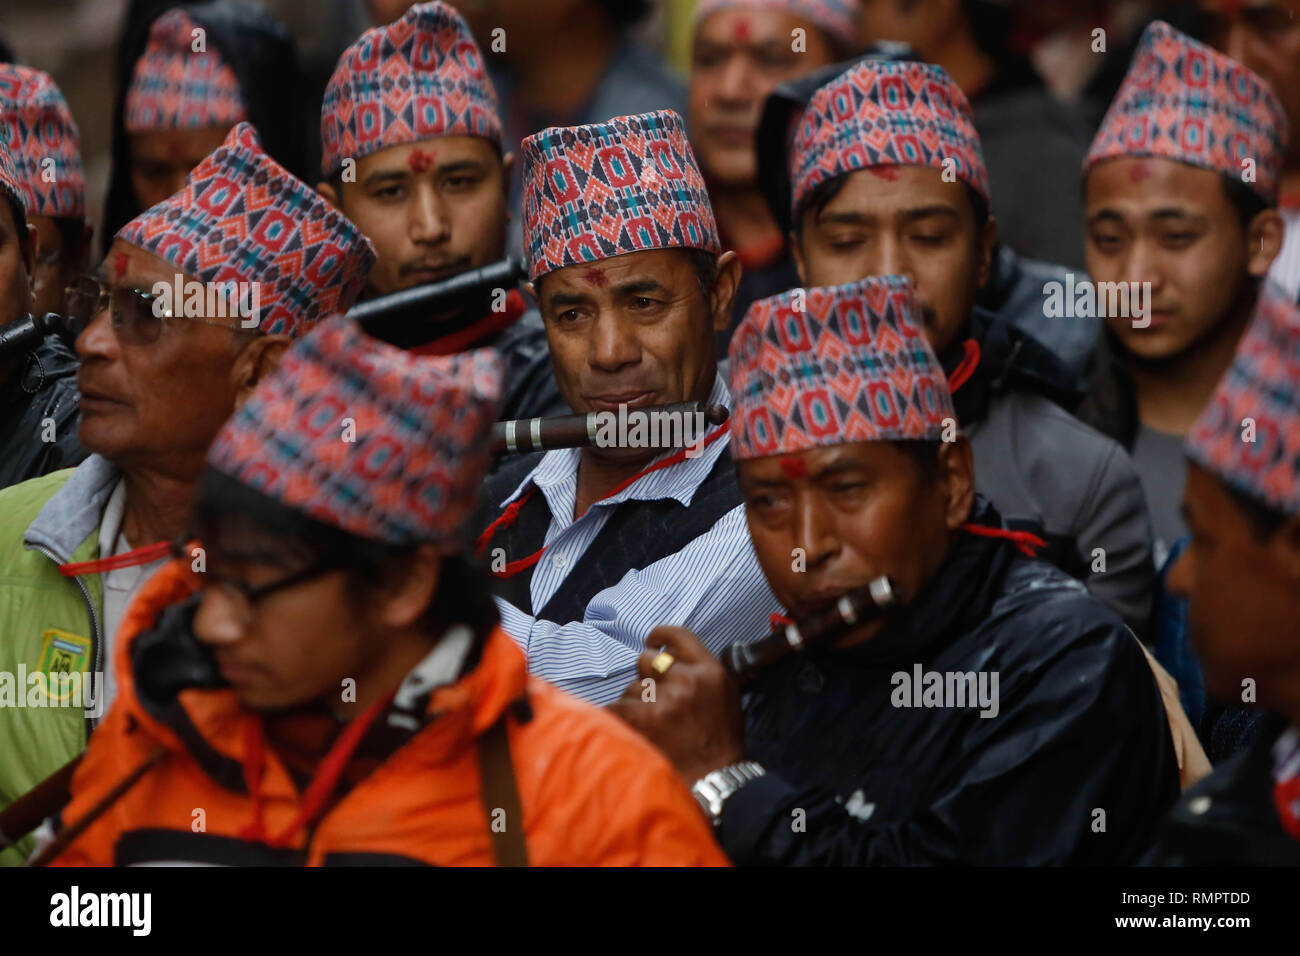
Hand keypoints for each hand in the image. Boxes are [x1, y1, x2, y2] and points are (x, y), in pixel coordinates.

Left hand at [608, 625, 744, 784]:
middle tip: (656, 701)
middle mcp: (686, 680)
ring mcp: (663, 699)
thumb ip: (701, 672)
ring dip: (636, 704)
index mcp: (710, 671)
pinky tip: (633, 732)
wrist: (713, 779)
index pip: (678, 635)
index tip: (652, 643)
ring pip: (631, 687)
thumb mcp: (725, 696)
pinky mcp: (641, 718)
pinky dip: (620, 719)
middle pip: (646, 660)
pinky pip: (616, 707)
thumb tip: (670, 656)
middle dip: (646, 677)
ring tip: (654, 727)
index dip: (659, 636)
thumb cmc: (719, 741)